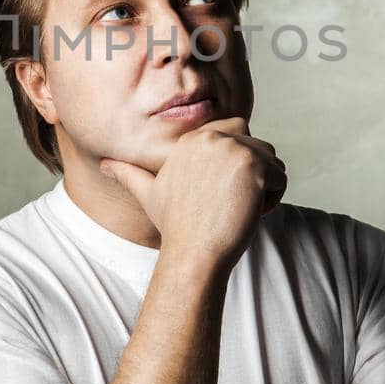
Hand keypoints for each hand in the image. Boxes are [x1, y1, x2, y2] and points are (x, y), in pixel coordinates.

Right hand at [99, 117, 286, 270]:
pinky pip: (280, 176)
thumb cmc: (174, 227)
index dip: (235, 162)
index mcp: (192, 138)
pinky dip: (273, 198)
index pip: (233, 130)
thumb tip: (103, 164)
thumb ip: (128, 174)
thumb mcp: (148, 194)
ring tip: (240, 209)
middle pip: (255, 143)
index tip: (222, 191)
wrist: (193, 252)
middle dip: (253, 171)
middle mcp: (212, 136)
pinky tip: (250, 213)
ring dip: (264, 186)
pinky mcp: (255, 165)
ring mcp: (234, 149)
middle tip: (234, 201)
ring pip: (271, 160)